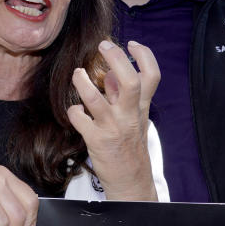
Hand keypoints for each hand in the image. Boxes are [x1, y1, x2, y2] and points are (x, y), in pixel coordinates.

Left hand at [67, 40, 159, 200]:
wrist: (130, 182)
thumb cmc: (130, 146)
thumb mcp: (135, 118)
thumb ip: (126, 96)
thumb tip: (113, 71)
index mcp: (141, 107)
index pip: (152, 76)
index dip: (144, 55)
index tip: (131, 43)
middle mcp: (129, 115)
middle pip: (129, 81)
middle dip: (115, 58)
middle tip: (103, 45)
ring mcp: (113, 127)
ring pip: (95, 98)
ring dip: (82, 82)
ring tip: (77, 74)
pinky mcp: (96, 140)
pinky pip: (79, 118)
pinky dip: (73, 111)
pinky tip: (74, 111)